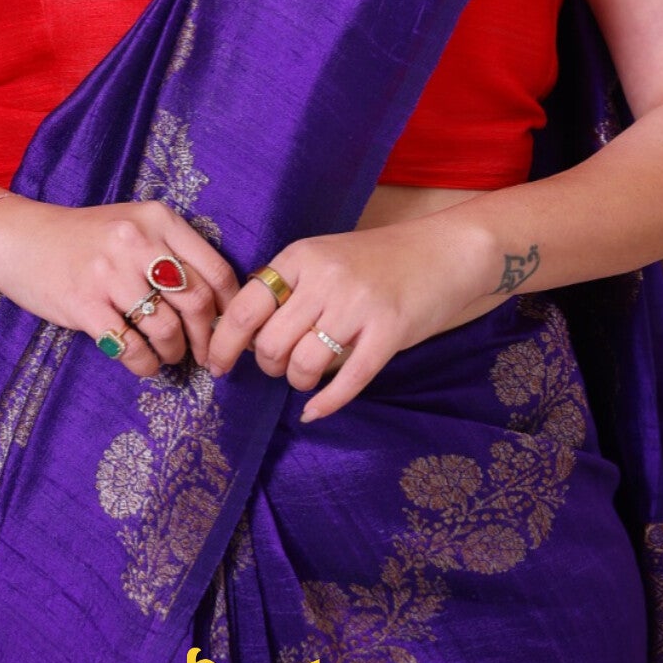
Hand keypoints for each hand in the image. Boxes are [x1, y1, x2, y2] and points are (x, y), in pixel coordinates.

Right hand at [0, 193, 240, 378]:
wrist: (21, 238)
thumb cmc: (87, 238)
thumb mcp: (135, 226)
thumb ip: (173, 252)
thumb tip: (218, 304)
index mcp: (158, 219)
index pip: (215, 268)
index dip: (229, 307)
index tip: (229, 328)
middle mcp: (137, 241)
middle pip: (196, 301)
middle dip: (206, 337)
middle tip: (204, 354)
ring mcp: (109, 273)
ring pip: (166, 328)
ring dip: (175, 352)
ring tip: (169, 355)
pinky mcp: (83, 304)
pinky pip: (131, 346)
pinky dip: (145, 363)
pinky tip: (145, 363)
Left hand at [207, 212, 495, 422]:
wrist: (445, 251)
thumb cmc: (379, 260)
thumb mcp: (326, 258)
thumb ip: (289, 288)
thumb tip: (242, 334)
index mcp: (301, 256)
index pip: (245, 307)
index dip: (224, 344)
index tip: (217, 366)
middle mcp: (325, 278)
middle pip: (271, 344)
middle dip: (269, 366)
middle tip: (282, 365)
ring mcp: (358, 305)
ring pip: (304, 365)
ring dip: (299, 382)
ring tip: (308, 376)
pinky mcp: (389, 332)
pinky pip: (346, 382)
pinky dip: (325, 404)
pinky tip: (315, 412)